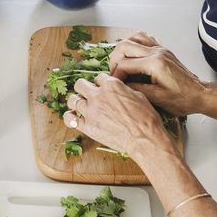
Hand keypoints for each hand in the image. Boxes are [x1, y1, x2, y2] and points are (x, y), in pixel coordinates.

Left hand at [62, 73, 178, 164]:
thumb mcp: (138, 95)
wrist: (144, 139)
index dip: (100, 83)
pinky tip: (74, 117)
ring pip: (72, 100)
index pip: (98, 77)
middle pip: (80, 84)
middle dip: (84, 87)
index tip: (102, 88)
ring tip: (81, 105)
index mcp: (111, 85)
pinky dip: (70, 117)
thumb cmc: (146, 118)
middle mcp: (98, 95)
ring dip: (76, 101)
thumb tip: (119, 90)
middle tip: (88, 94)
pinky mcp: (88, 127)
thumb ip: (123, 89)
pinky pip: (70, 119)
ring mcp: (91, 111)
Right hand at [107, 31, 209, 116]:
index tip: (114, 83)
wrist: (201, 95)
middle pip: (125, 46)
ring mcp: (161, 49)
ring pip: (134, 37)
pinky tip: (132, 54)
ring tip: (120, 62)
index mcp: (155, 64)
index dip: (116, 74)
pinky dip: (134, 43)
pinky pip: (145, 38)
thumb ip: (136, 89)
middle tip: (114, 73)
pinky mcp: (163, 50)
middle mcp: (157, 52)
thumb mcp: (157, 99)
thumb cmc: (183, 99)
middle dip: (115, 59)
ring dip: (123, 48)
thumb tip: (121, 84)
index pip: (125, 64)